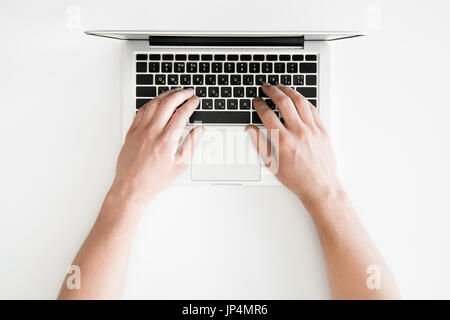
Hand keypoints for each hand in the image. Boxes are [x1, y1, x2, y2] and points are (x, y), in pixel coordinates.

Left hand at [110, 88, 201, 207]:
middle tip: (188, 92)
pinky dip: (151, 103)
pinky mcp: (131, 132)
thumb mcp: (179, 166)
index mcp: (166, 141)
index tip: (195, 101)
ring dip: (166, 95)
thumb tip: (198, 130)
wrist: (131, 187)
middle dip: (181, 94)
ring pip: (153, 104)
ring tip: (175, 93)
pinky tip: (157, 101)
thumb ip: (191, 145)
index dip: (191, 104)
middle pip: (168, 103)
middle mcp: (152, 133)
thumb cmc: (154, 180)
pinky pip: (141, 111)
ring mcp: (140, 131)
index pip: (182, 114)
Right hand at [246, 83, 342, 208]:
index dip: (259, 104)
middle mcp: (298, 132)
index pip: (267, 115)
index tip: (256, 101)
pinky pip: (312, 109)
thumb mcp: (272, 164)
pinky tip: (298, 98)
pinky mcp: (322, 130)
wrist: (320, 187)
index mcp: (283, 141)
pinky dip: (304, 101)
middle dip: (273, 91)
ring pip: (300, 102)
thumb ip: (259, 143)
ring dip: (289, 91)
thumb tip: (250, 129)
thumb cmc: (297, 178)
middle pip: (284, 102)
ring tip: (281, 86)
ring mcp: (312, 130)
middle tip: (266, 87)